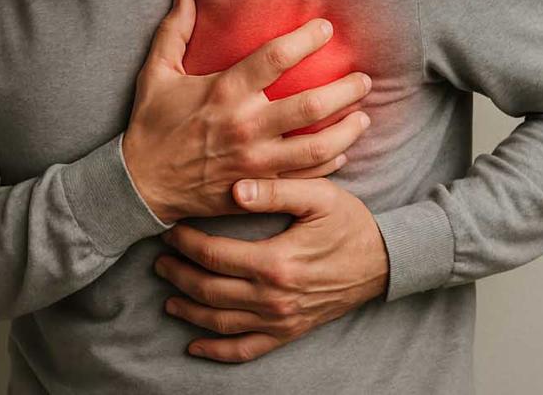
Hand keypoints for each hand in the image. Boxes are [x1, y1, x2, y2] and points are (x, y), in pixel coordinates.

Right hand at [123, 0, 372, 223]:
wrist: (140, 185)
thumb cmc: (151, 126)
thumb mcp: (156, 75)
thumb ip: (174, 32)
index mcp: (224, 92)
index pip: (276, 58)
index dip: (306, 39)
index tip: (326, 28)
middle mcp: (245, 126)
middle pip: (310, 105)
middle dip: (345, 90)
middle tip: (363, 79)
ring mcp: (255, 161)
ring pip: (317, 146)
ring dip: (347, 130)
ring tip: (364, 116)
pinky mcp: (258, 187)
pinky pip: (304, 177)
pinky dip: (329, 165)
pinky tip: (341, 152)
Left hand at [154, 177, 388, 362]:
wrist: (383, 261)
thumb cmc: (349, 222)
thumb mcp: (318, 195)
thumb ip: (275, 190)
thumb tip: (234, 190)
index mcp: (275, 262)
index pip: (213, 255)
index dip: (185, 243)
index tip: (170, 229)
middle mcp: (273, 298)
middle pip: (208, 290)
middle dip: (177, 274)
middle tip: (158, 258)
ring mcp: (280, 320)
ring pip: (219, 322)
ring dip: (187, 309)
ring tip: (167, 292)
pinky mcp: (288, 332)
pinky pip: (245, 350)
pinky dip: (215, 351)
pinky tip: (194, 344)